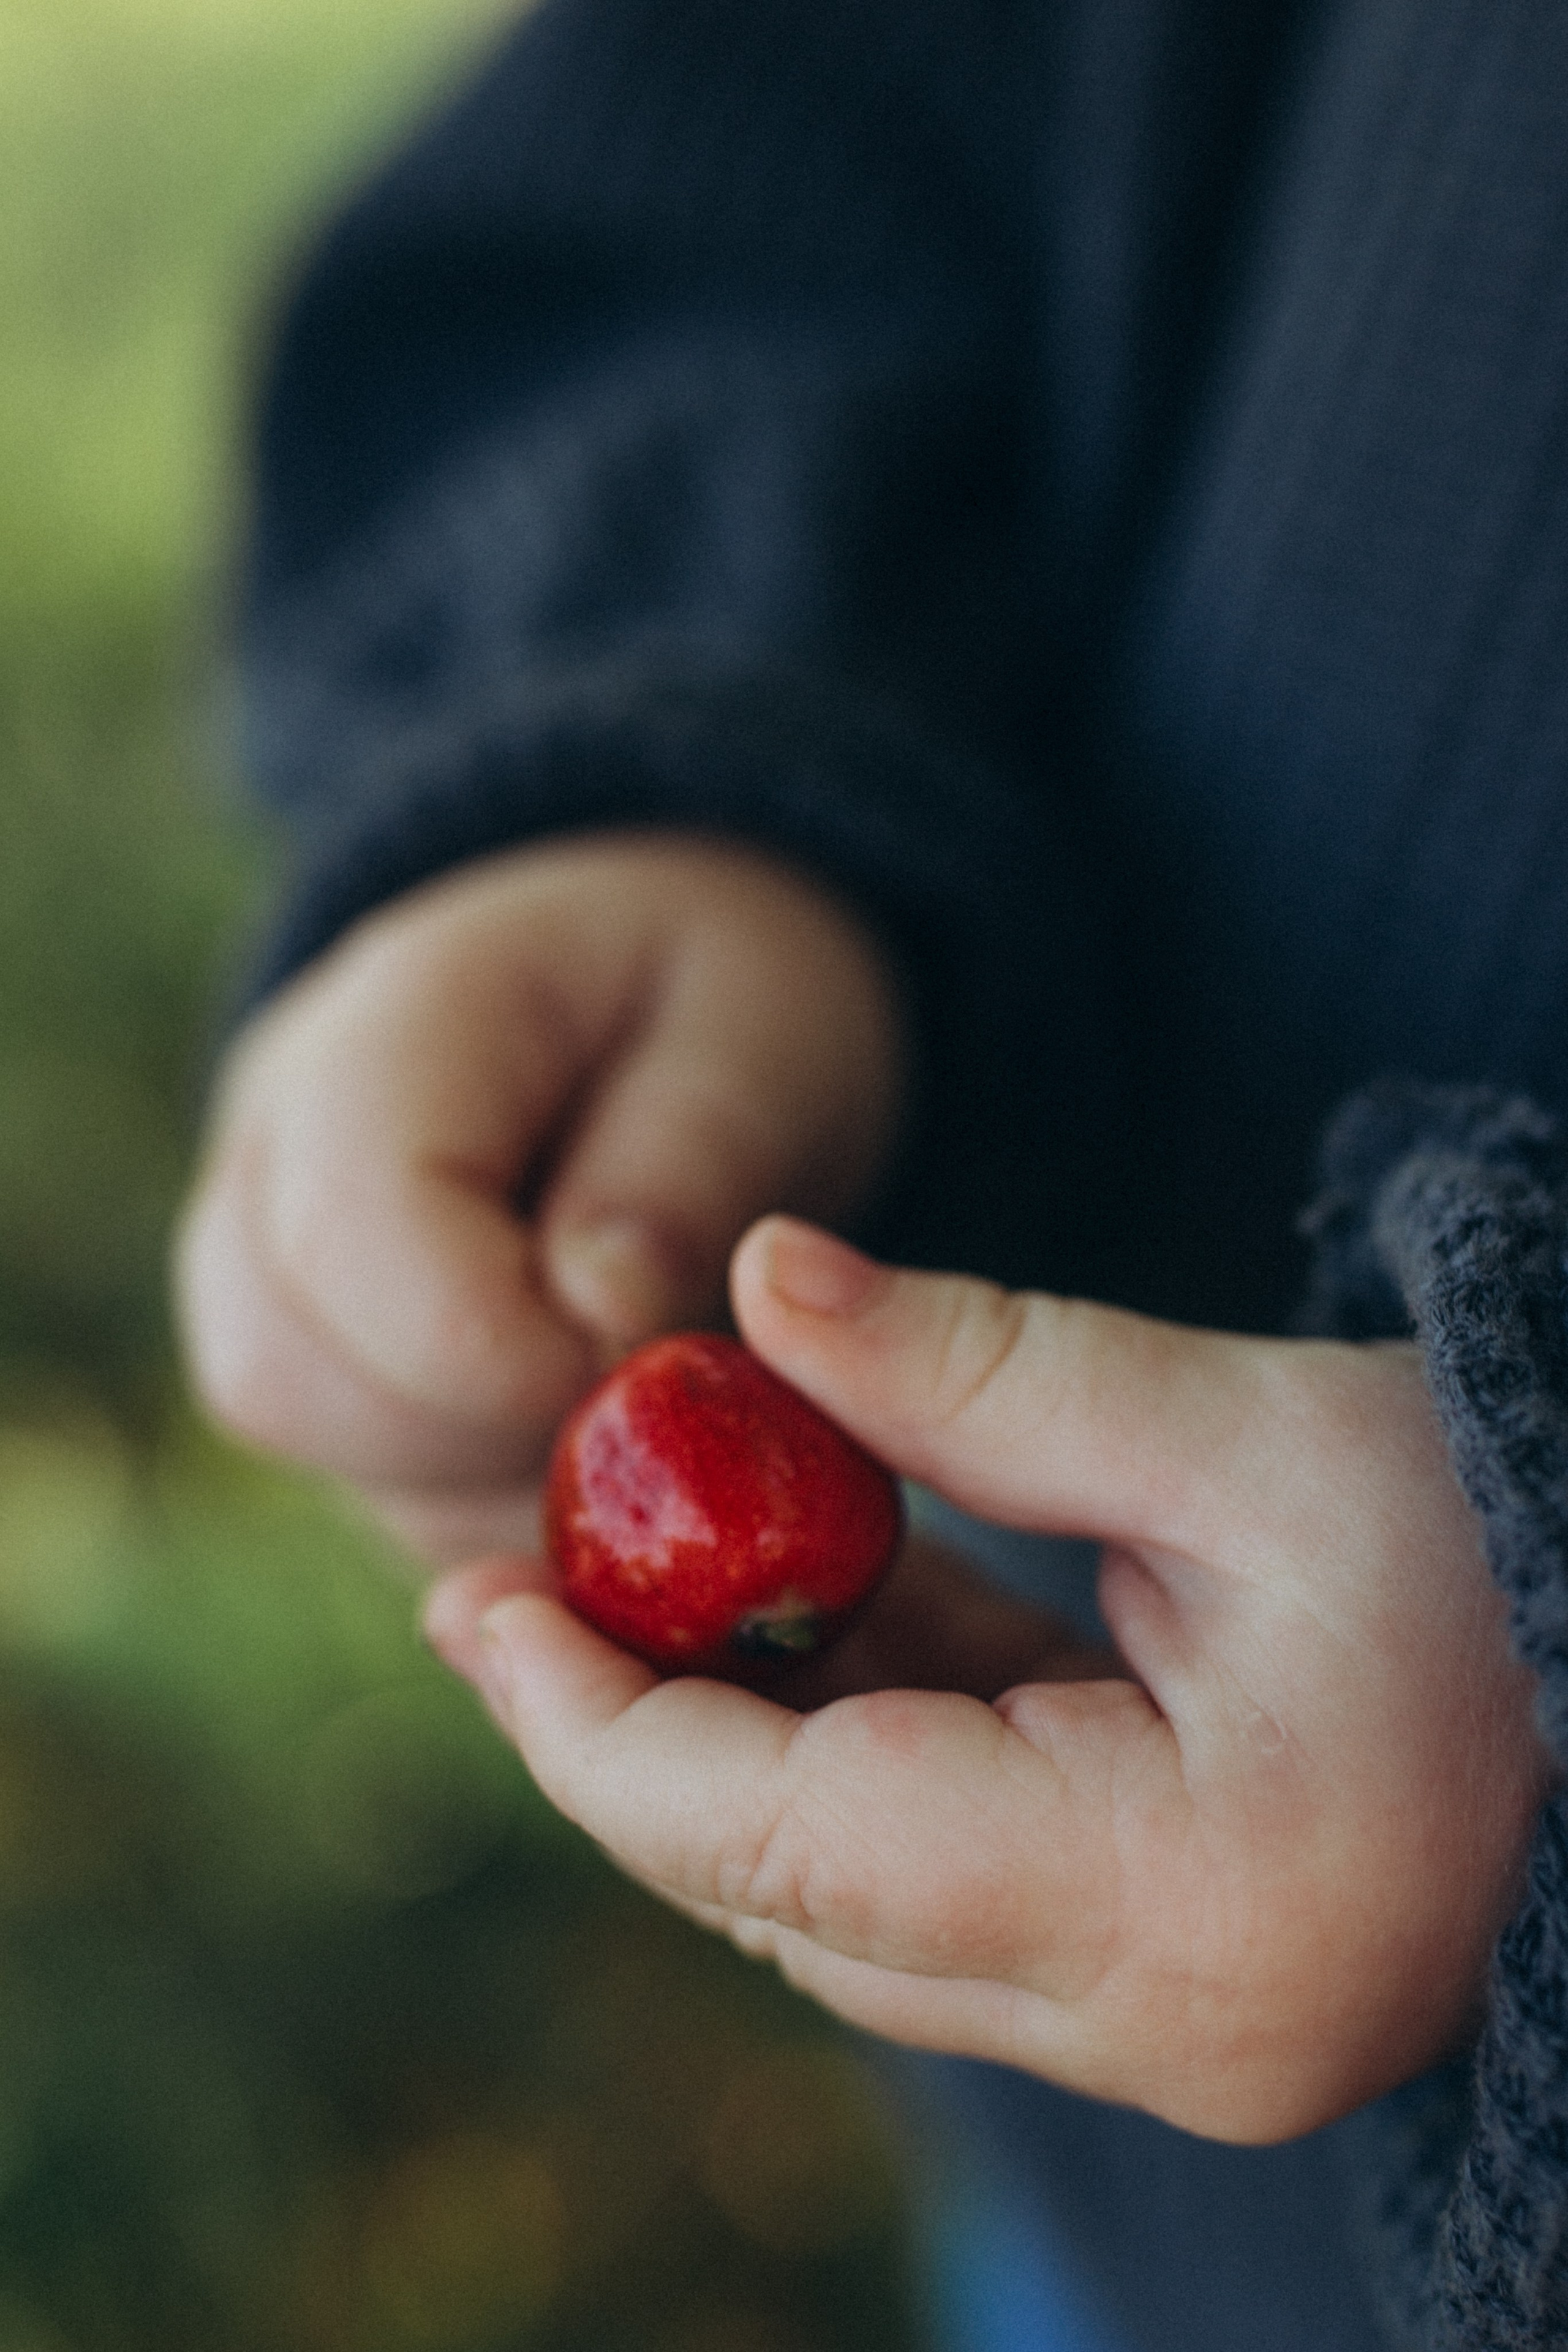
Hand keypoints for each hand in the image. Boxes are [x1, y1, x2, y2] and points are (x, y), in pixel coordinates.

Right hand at [174, 837, 903, 1561]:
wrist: (672, 1010)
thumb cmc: (722, 1004)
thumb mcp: (756, 1037)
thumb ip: (687, 1163)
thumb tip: (602, 1322)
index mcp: (381, 1032)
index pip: (347, 1236)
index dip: (499, 1346)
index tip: (647, 1353)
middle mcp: (273, 1159)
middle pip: (283, 1376)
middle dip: (489, 1432)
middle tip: (655, 1384)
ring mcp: (271, 1277)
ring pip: (322, 1460)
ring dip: (504, 1480)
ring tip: (647, 1393)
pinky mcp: (325, 1382)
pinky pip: (388, 1501)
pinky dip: (510, 1505)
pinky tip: (609, 1428)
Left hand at [423, 1217, 1556, 2142]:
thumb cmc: (1518, 1535)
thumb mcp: (1255, 1431)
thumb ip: (986, 1370)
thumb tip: (759, 1280)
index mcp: (1188, 1903)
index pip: (786, 1850)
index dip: (598, 1728)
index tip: (476, 1607)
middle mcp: (1166, 2022)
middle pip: (797, 1896)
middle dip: (641, 1731)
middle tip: (513, 1582)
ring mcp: (1173, 2027)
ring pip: (858, 1901)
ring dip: (745, 1732)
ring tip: (642, 1567)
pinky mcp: (1177, 1982)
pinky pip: (949, 1879)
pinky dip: (861, 1745)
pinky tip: (805, 1602)